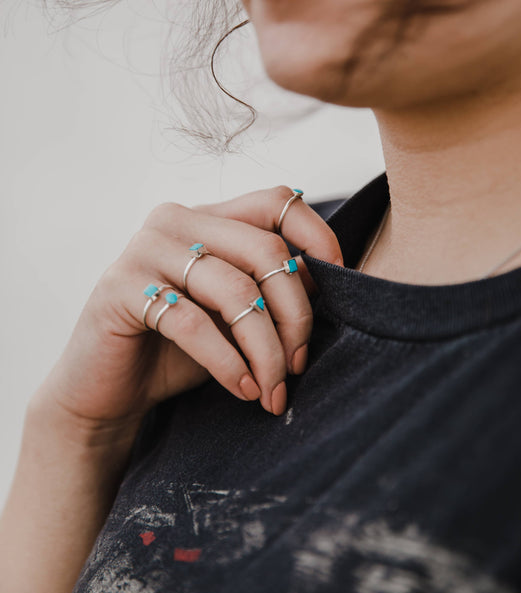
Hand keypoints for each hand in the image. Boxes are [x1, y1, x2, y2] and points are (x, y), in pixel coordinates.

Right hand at [37, 186, 342, 434]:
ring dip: (265, 349)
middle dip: (294, 316)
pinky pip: (192, 323)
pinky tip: (243, 389)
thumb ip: (269, 290)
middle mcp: (176, 220)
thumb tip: (327, 280)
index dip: (318, 236)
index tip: (340, 283)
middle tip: (297, 366)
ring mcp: (144, 248)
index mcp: (208, 217)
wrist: (108, 390)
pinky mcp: (120, 288)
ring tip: (273, 390)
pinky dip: (227, 362)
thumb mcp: (233, 316)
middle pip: (265, 250)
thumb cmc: (178, 351)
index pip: (276, 201)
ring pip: (234, 290)